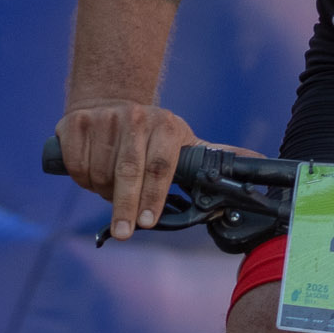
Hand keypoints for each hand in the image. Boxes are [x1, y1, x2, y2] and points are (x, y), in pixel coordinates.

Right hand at [55, 101, 202, 240]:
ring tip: (112, 190)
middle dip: (125, 206)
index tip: (148, 222)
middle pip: (128, 171)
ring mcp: (103, 119)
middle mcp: (134, 118)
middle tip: (124, 232)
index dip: (154, 196)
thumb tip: (258, 162)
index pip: (160, 166)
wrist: (111, 100)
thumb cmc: (153, 133)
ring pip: (100, 172)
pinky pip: (77, 165)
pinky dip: (83, 180)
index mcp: (165, 125)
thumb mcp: (184, 140)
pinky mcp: (75, 123)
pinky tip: (93, 176)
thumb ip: (214, 156)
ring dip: (103, 192)